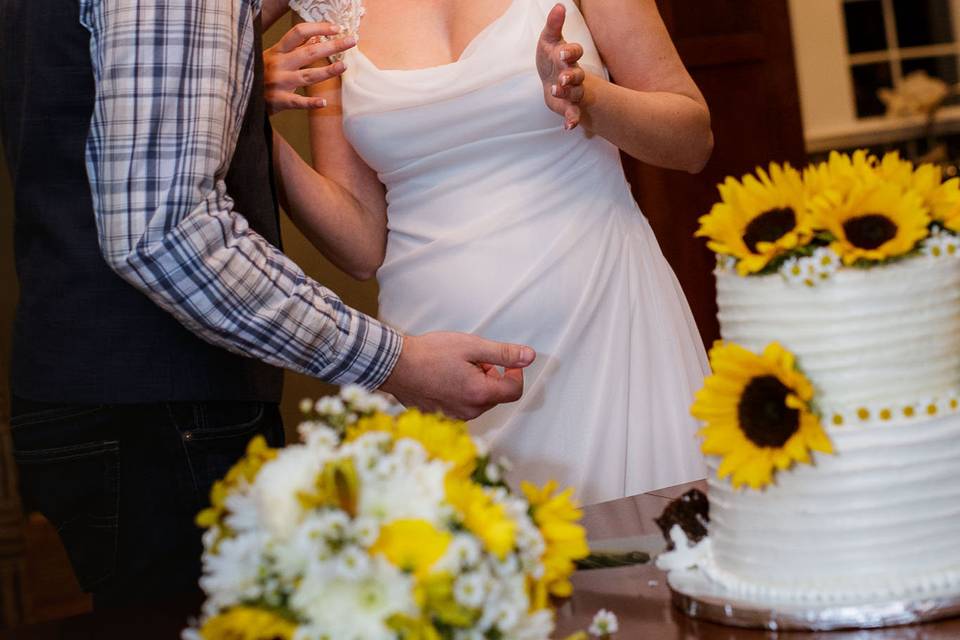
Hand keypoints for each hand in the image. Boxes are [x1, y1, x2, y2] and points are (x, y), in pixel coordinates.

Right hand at [264, 22, 356, 114]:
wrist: (241, 96)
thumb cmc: (260, 74)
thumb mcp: (275, 56)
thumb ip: (296, 47)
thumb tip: (317, 36)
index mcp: (277, 51)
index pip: (299, 33)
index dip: (318, 28)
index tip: (336, 28)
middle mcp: (278, 64)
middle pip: (309, 52)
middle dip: (332, 46)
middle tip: (351, 41)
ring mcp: (278, 82)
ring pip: (307, 76)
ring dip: (327, 71)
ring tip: (344, 66)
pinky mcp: (278, 100)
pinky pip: (297, 102)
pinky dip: (310, 103)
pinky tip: (323, 102)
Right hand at [379, 333, 536, 420]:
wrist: (394, 366)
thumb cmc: (429, 354)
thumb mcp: (471, 346)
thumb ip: (503, 353)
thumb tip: (529, 356)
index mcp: (479, 394)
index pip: (514, 391)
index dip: (516, 374)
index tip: (507, 362)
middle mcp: (469, 411)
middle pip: (495, 395)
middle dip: (492, 376)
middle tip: (473, 358)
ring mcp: (455, 416)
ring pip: (479, 400)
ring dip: (477, 383)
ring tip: (457, 366)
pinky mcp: (443, 416)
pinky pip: (463, 404)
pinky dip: (462, 390)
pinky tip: (446, 376)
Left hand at [536, 3, 586, 129]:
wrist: (551, 80)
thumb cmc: (550, 57)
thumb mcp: (548, 40)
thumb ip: (553, 25)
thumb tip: (559, 5)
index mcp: (568, 57)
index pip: (575, 52)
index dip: (570, 52)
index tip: (562, 53)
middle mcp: (574, 75)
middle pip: (578, 75)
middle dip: (571, 77)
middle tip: (563, 79)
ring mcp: (572, 92)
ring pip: (576, 94)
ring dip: (569, 95)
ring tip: (557, 93)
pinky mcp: (568, 106)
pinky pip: (573, 113)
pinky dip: (573, 120)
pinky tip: (569, 127)